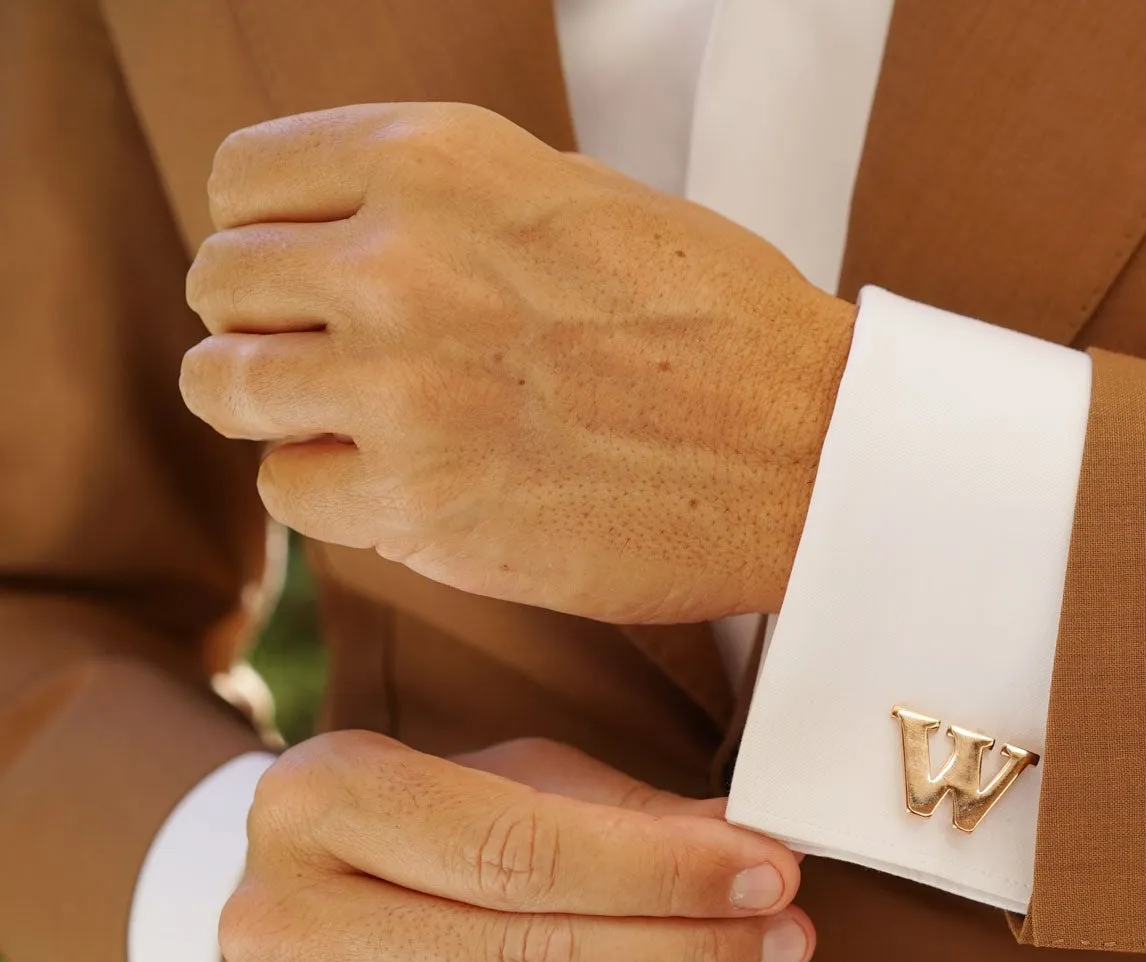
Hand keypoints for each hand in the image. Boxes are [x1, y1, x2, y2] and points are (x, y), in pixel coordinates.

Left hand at [179, 102, 854, 623]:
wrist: (813, 451)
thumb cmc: (721, 323)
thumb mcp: (578, 196)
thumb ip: (446, 201)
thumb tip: (343, 232)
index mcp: (439, 159)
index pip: (243, 181)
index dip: (267, 232)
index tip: (304, 274)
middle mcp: (399, 261)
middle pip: (219, 283)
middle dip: (265, 322)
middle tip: (332, 357)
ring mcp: (399, 389)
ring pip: (226, 387)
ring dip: (277, 408)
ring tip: (352, 422)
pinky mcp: (418, 505)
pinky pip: (290, 492)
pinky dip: (334, 491)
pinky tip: (406, 483)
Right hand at [219, 732, 812, 961]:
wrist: (294, 913)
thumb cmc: (427, 835)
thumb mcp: (512, 783)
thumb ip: (626, 814)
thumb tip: (753, 848)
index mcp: (324, 797)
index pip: (523, 850)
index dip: (665, 874)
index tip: (771, 877)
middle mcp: (278, 917)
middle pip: (527, 958)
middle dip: (684, 953)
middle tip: (780, 939)